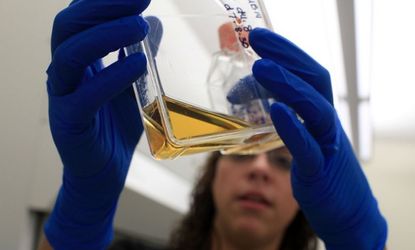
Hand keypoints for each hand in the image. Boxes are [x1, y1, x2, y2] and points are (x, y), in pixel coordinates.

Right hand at [44, 0, 149, 248]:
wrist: (105, 169)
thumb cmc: (115, 126)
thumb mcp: (134, 84)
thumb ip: (139, 54)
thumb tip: (153, 21)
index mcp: (79, 60)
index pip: (81, 19)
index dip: (103, 2)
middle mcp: (65, 72)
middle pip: (70, 26)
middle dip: (102, 7)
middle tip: (139, 0)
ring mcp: (63, 96)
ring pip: (70, 54)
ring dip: (105, 34)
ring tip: (139, 25)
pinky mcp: (69, 121)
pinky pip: (85, 94)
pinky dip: (112, 76)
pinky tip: (138, 64)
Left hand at [250, 28, 386, 248]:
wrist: (349, 214)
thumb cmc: (321, 173)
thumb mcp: (301, 139)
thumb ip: (279, 116)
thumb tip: (243, 95)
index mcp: (321, 115)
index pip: (308, 74)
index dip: (287, 52)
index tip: (261, 38)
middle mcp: (327, 124)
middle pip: (314, 81)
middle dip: (286, 56)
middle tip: (257, 39)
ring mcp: (328, 146)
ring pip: (314, 108)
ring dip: (288, 85)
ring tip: (262, 68)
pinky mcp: (321, 171)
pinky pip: (308, 146)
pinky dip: (293, 126)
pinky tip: (276, 110)